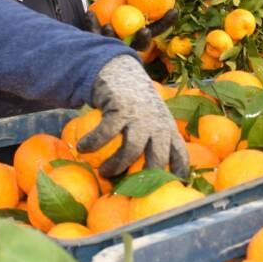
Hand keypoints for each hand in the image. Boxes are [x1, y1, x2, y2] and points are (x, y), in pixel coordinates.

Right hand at [81, 55, 189, 178]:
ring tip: (102, 172)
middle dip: (144, 178)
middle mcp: (157, 124)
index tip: (173, 187)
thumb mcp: (152, 119)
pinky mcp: (120, 108)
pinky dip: (93, 143)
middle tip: (128, 189)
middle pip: (158, 158)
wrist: (121, 72)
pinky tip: (82, 148)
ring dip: (115, 165)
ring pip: (131, 150)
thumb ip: (152, 141)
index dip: (179, 172)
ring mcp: (140, 116)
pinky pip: (106, 132)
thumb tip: (138, 176)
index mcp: (167, 128)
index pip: (180, 154)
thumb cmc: (135, 104)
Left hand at [86, 8, 177, 51]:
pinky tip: (89, 14)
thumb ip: (133, 0)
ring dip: (113, 36)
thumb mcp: (122, 4)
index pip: (156, 30)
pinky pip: (93, 37)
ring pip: (115, 46)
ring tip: (109, 27)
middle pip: (140, 45)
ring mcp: (112, 49)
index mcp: (138, 34)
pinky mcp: (94, 48)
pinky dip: (91, 24)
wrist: (84, 26)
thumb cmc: (109, 11)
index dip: (165, 22)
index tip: (174, 10)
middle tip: (145, 30)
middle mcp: (128, 45)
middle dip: (143, 39)